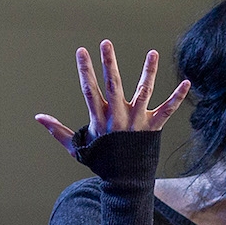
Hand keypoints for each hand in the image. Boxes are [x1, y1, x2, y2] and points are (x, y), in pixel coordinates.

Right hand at [34, 40, 189, 155]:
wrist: (125, 181)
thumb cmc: (102, 161)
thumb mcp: (77, 147)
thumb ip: (57, 130)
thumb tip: (38, 117)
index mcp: (99, 118)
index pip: (89, 89)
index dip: (84, 70)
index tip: (81, 51)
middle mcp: (118, 116)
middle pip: (113, 85)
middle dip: (109, 63)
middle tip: (106, 43)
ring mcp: (137, 120)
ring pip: (143, 91)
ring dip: (148, 71)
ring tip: (153, 53)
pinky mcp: (153, 126)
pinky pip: (168, 109)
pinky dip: (178, 97)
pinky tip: (187, 82)